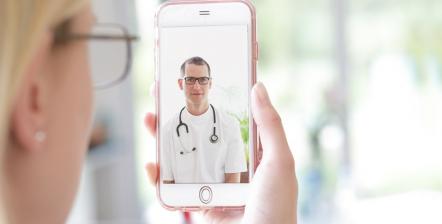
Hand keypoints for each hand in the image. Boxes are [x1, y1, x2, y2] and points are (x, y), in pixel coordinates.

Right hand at [144, 82, 297, 223]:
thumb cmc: (277, 209)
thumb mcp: (279, 161)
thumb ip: (270, 125)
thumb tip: (259, 88)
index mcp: (251, 155)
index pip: (227, 120)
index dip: (211, 101)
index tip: (196, 82)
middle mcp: (229, 168)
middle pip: (198, 135)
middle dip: (179, 114)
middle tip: (164, 93)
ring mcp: (211, 186)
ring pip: (181, 157)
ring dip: (162, 137)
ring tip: (150, 118)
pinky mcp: (197, 205)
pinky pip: (172, 188)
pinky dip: (158, 176)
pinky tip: (152, 163)